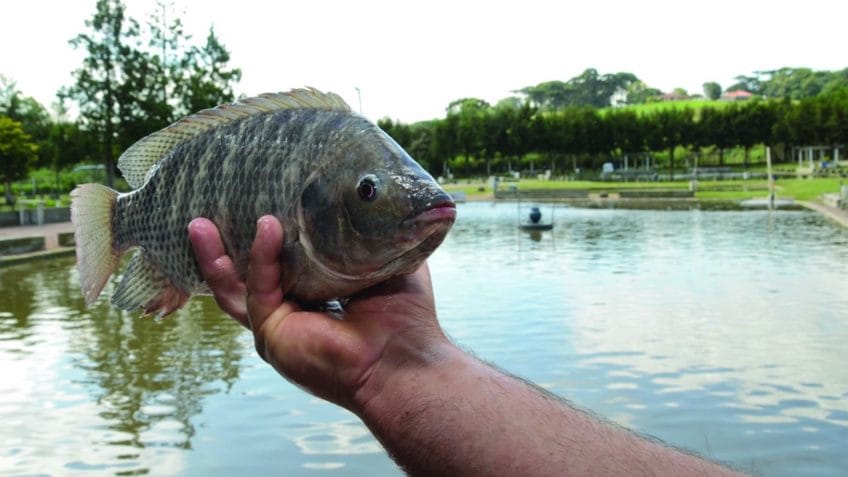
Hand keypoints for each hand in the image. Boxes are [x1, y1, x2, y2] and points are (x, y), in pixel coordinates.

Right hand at [188, 216, 448, 409]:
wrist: (406, 359)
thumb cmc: (406, 317)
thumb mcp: (385, 262)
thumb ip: (367, 234)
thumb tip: (364, 193)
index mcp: (313, 298)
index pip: (276, 266)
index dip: (261, 238)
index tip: (252, 199)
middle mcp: (290, 315)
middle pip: (241, 277)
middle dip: (220, 246)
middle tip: (203, 213)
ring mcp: (277, 329)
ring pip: (233, 288)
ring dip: (214, 256)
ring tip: (198, 223)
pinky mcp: (273, 336)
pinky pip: (258, 291)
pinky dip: (260, 258)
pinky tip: (267, 226)